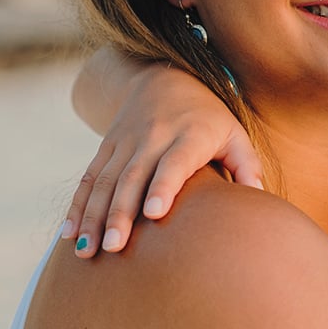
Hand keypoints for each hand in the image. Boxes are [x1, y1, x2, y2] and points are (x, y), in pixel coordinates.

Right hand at [64, 66, 262, 256]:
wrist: (165, 77)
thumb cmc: (210, 118)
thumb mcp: (234, 133)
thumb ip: (247, 165)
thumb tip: (258, 198)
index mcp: (188, 135)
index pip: (174, 162)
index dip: (163, 186)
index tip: (154, 213)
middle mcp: (152, 137)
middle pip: (133, 177)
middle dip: (120, 213)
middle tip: (114, 248)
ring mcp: (126, 142)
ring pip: (104, 181)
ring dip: (93, 216)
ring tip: (88, 251)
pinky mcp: (107, 147)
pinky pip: (89, 178)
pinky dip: (77, 206)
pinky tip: (69, 235)